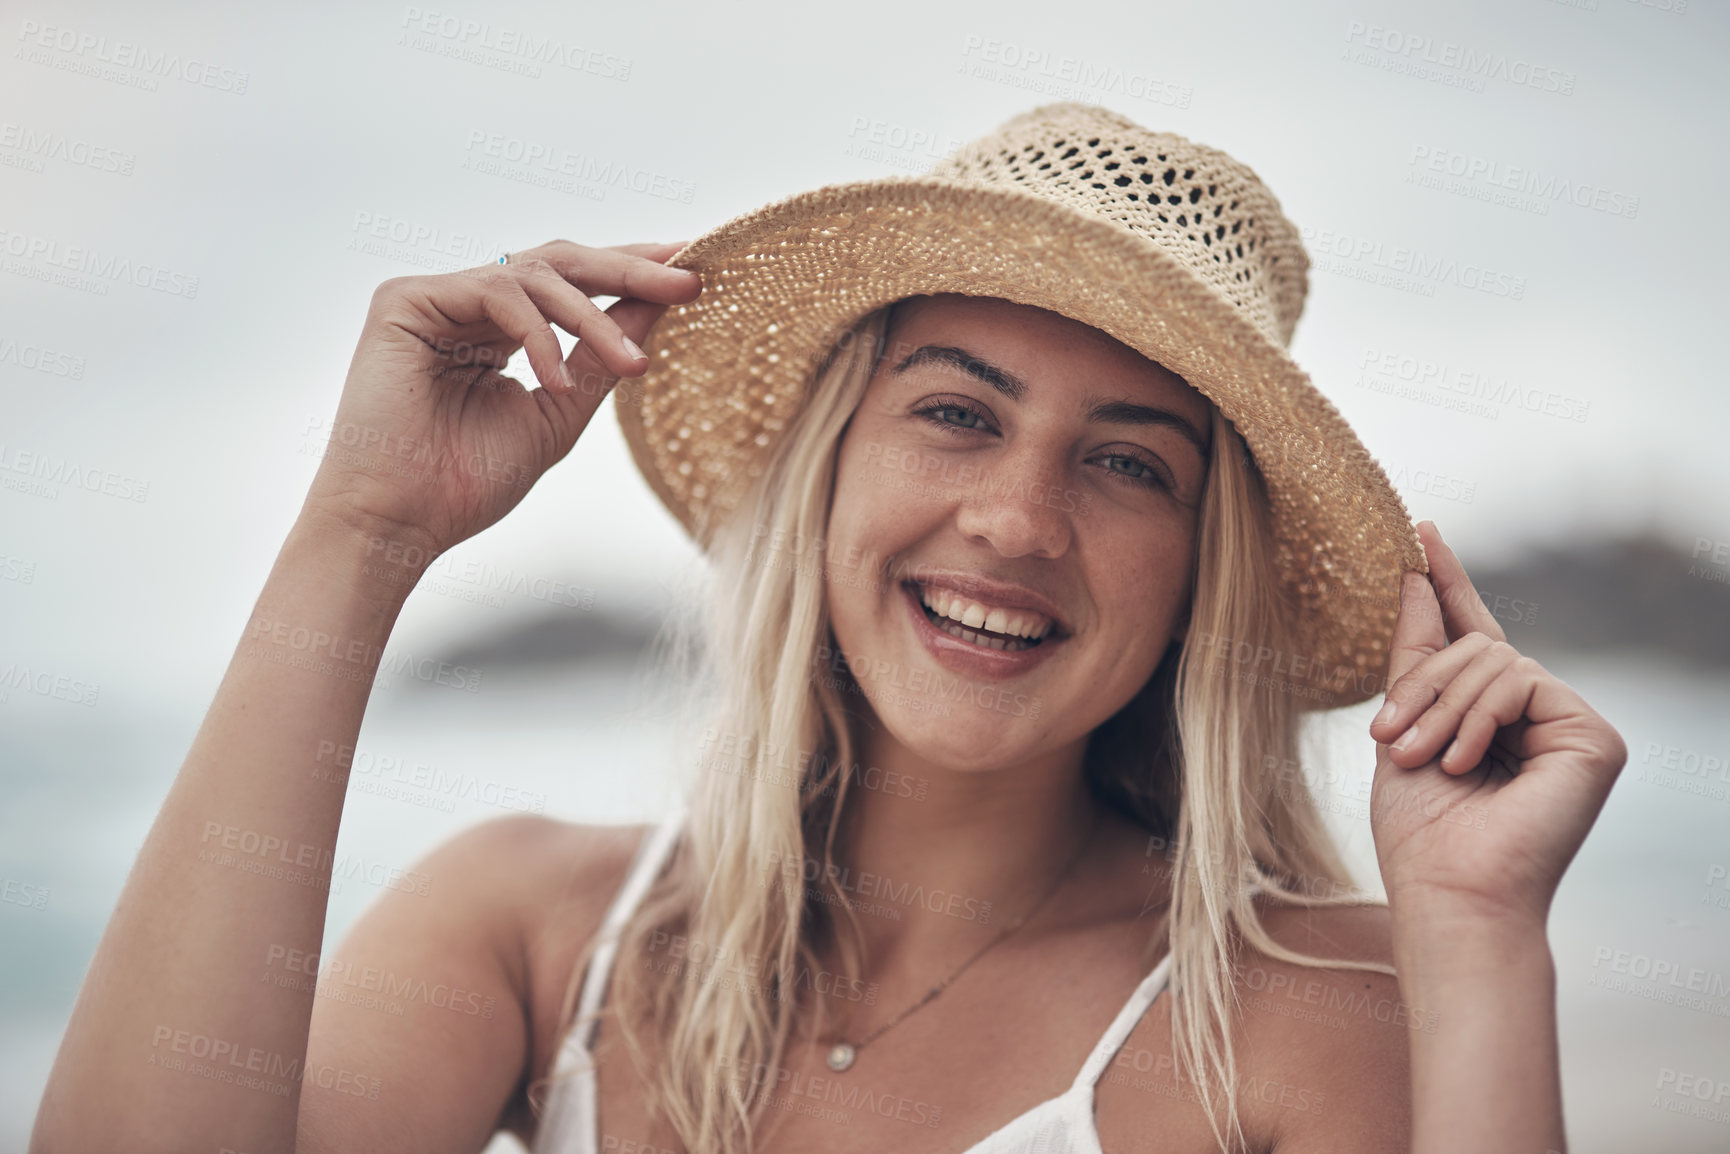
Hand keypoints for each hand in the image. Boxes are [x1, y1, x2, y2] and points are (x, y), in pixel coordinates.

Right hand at [302, 240, 702, 555]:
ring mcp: (434, 297)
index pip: (575, 284)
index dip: (633, 273)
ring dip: (593, 316)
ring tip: (632, 362)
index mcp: (502, 330)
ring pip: (535, 273)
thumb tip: (661, 301)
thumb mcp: (560, 411)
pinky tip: (554, 380)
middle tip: (688, 277)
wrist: (399, 523)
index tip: (695, 270)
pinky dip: (537, 333)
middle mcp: (468, 304)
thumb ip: (601, 355)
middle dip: (629, 268)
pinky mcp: (404, 299)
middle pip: (560, 261)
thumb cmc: (467, 482)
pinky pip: (493, 290)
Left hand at [1367, 521, 1627, 929]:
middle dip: (1422, 684)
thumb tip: (1411, 574)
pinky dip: (1481, 715)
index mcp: (1492, 717)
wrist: (1449, 893)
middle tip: (1386, 739)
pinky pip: (1523, 680)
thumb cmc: (1420, 832)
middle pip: (1476, 645)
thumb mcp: (1402, 726)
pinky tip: (1466, 762)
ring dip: (1441, 705)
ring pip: (1495, 659)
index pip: (1473, 635)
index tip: (1420, 530)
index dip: (1446, 581)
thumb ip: (1415, 655)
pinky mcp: (1595, 738)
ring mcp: (1571, 726)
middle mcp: (1539, 717)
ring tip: (1419, 758)